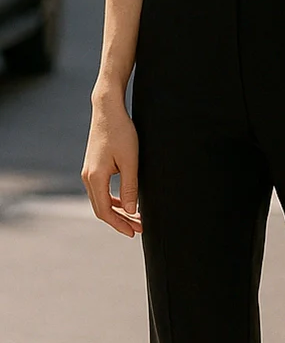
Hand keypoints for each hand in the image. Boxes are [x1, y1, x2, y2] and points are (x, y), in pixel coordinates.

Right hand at [81, 93, 142, 237]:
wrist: (107, 110)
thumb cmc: (121, 132)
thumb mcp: (131, 161)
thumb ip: (130, 187)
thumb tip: (132, 211)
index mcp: (95, 177)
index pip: (105, 211)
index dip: (119, 224)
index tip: (134, 232)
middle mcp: (87, 177)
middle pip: (101, 208)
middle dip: (120, 221)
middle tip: (139, 229)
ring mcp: (88, 172)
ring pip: (101, 200)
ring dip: (118, 211)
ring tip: (136, 218)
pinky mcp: (93, 167)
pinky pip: (101, 190)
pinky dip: (113, 200)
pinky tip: (126, 202)